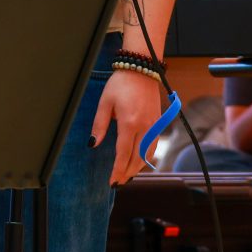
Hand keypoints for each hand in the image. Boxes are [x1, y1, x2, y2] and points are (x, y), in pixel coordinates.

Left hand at [91, 70, 162, 185]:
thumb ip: (99, 125)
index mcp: (129, 123)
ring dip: (138, 167)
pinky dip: (147, 157)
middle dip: (127, 172)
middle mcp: (144, 127)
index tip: (112, 181)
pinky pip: (154, 146)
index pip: (123, 153)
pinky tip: (140, 161)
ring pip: (148, 155)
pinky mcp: (158, 122)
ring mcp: (154, 125)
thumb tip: (93, 144)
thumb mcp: (105, 103)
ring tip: (127, 175)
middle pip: (137, 158)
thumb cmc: (120, 84)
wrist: (141, 69)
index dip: (118, 170)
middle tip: (118, 182)